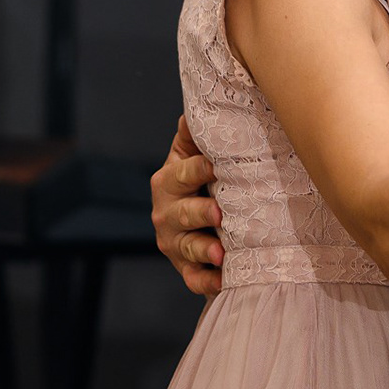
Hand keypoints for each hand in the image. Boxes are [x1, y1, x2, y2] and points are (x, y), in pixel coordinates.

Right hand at [152, 116, 223, 295]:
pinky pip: (194, 278)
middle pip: (183, 213)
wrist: (203, 224)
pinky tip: (222, 279)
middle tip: (219, 214)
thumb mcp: (192, 156)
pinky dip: (207, 281)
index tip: (213, 166)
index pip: (182, 174)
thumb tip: (193, 107)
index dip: (197, 170)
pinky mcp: (185, 269)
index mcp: (168, 181)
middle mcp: (166, 213)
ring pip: (187, 247)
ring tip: (221, 253)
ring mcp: (175, 243)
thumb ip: (194, 135)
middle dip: (200, 213)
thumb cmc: (201, 182)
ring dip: (204, 251)